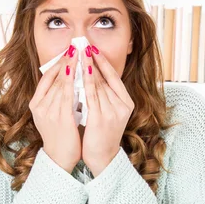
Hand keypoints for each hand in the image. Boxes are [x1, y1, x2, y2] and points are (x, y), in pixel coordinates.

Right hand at [30, 44, 81, 173]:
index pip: (46, 77)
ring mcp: (49, 111)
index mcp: (36, 104)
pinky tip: (78, 69)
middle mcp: (40, 106)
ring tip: (79, 52)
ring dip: (71, 65)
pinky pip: (67, 94)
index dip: (58, 63)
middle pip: (54, 77)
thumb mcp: (52, 115)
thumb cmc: (59, 137)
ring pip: (61, 82)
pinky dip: (72, 80)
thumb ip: (56, 99)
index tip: (68, 51)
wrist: (59, 159)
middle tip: (76, 45)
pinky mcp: (60, 117)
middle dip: (66, 60)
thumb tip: (65, 82)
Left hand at [81, 45, 134, 176]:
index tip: (93, 48)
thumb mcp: (107, 113)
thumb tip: (92, 76)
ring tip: (78, 53)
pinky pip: (91, 95)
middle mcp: (122, 105)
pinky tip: (79, 71)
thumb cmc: (102, 135)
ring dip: (87, 66)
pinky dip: (85, 81)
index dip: (103, 61)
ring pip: (98, 83)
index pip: (114, 77)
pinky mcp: (101, 118)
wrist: (103, 158)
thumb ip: (104, 97)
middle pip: (105, 78)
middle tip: (82, 44)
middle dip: (92, 60)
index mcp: (126, 103)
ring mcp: (112, 112)